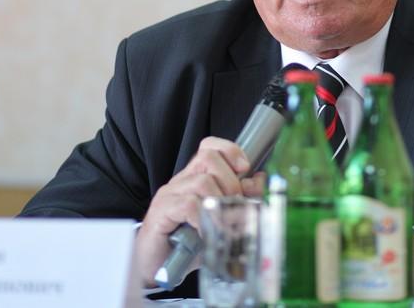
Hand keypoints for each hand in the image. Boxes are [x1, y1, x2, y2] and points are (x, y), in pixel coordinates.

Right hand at [133, 137, 264, 286]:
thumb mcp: (218, 220)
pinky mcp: (161, 212)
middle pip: (208, 158)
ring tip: (224, 222)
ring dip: (220, 201)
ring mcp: (169, 195)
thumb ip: (238, 201)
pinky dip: (205, 218)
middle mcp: (181, 181)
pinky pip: (189, 205)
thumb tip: (258, 183)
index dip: (230, 151)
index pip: (209, 147)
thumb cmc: (187, 243)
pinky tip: (208, 231)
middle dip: (231, 181)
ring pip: (202, 181)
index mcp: (194, 177)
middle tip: (236, 205)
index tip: (245, 168)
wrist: (155, 266)